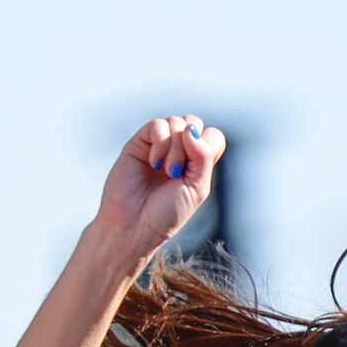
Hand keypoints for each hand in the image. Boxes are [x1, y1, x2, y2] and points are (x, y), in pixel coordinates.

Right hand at [96, 113, 224, 265]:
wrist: (134, 224)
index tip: (195, 168)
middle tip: (177, 172)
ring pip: (177, 122)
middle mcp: (179, 151)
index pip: (212, 136)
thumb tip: (191, 129)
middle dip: (189, 145)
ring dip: (174, 146)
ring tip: (164, 170)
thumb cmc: (166, 213)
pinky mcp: (140, 143)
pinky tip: (153, 162)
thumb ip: (203, 156)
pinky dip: (160, 141)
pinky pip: (157, 124)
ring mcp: (159, 145)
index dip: (208, 145)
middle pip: (194, 123)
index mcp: (196, 163)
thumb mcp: (197, 188)